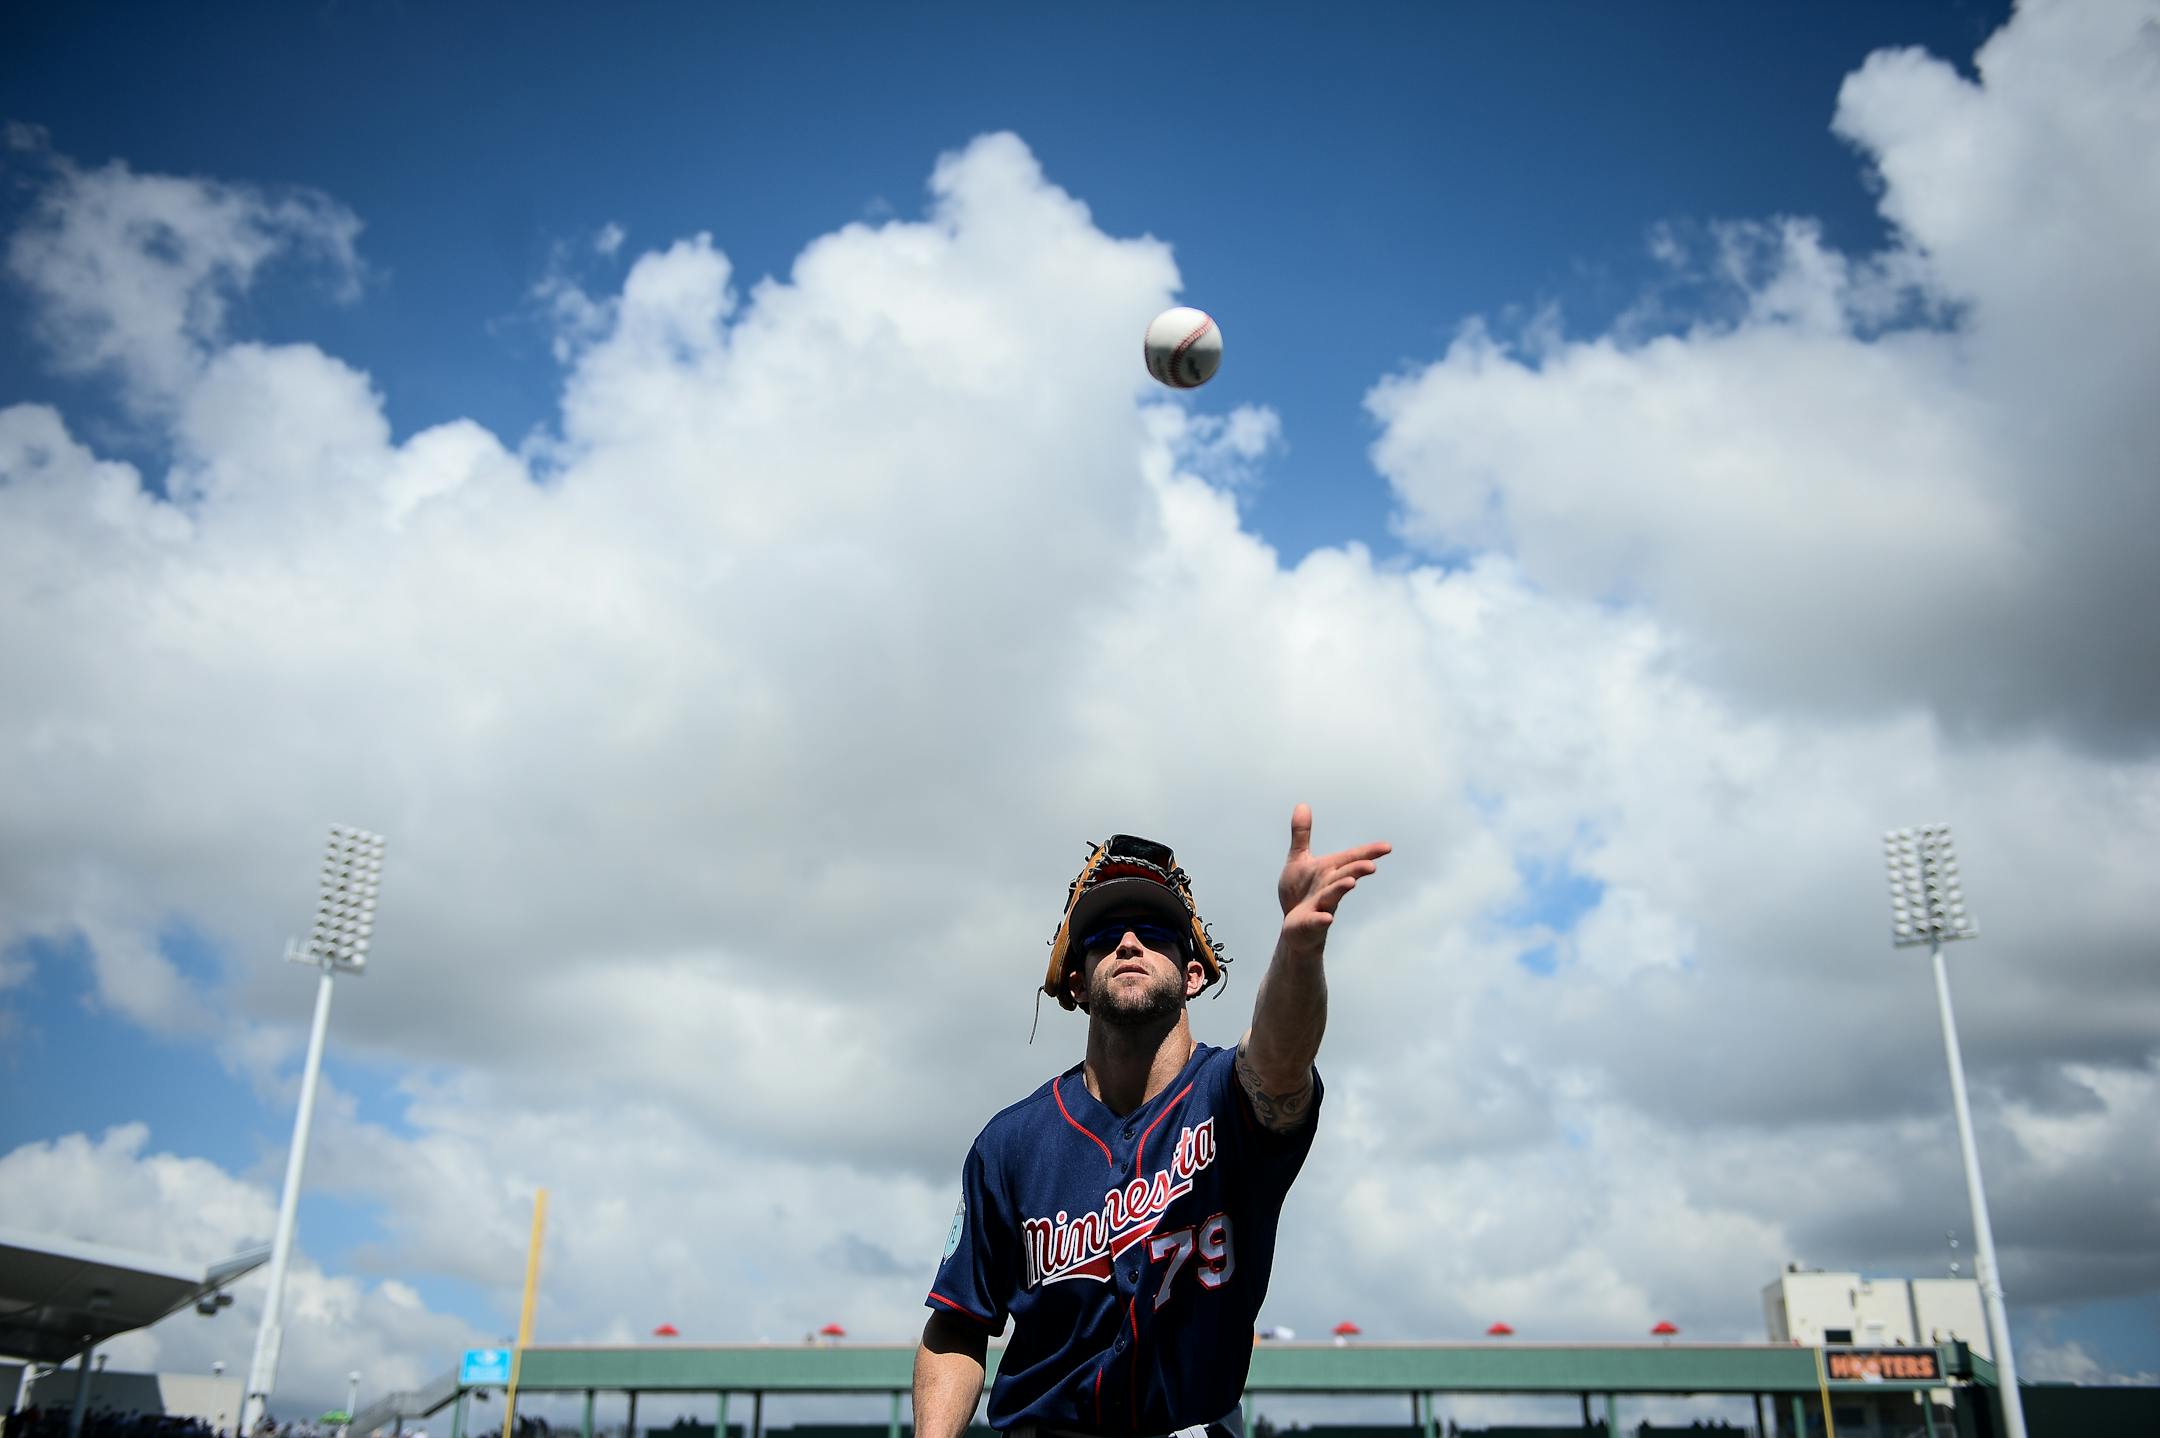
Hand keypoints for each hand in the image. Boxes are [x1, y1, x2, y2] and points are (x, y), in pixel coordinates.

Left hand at [1276, 803, 1389, 952]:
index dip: (1369, 852)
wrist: (1294, 927)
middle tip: (1371, 864)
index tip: (1388, 846)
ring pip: (1333, 896)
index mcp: (1330, 870)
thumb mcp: (1299, 859)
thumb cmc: (1300, 892)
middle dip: (1357, 869)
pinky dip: (1321, 919)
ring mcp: (1322, 906)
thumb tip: (1302, 804)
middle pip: (1345, 875)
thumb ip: (1302, 834)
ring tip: (1351, 883)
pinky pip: (1317, 922)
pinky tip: (1327, 918)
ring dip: (1341, 889)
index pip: (1352, 858)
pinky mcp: (1310, 923)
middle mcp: (1330, 886)